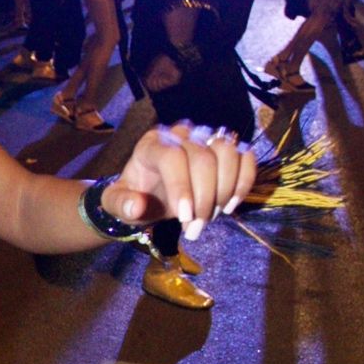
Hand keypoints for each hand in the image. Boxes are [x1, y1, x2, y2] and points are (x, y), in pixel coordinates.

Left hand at [106, 121, 255, 239]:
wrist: (151, 195)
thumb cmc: (135, 197)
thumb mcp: (118, 205)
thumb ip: (121, 205)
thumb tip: (136, 207)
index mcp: (152, 144)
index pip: (173, 156)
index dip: (182, 187)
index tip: (184, 218)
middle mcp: (180, 135)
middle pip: (204, 158)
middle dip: (204, 199)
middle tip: (195, 228)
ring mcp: (205, 138)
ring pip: (227, 152)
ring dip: (224, 191)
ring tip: (211, 217)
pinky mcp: (225, 149)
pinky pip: (245, 157)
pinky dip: (243, 182)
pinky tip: (230, 206)